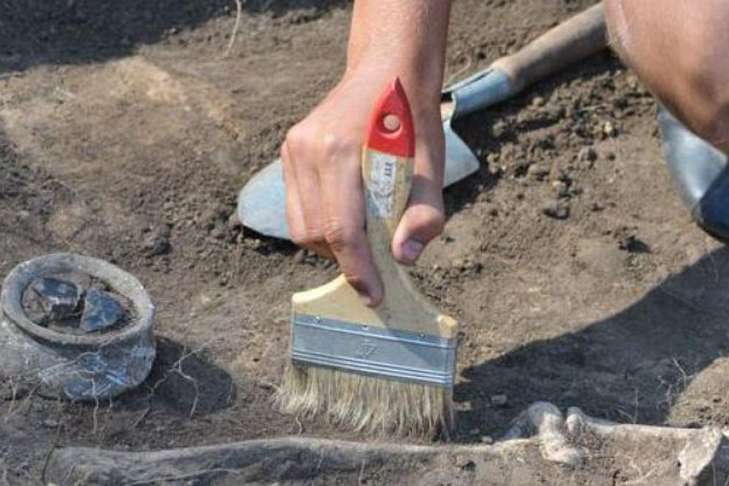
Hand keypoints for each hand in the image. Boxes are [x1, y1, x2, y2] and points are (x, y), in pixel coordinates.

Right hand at [282, 67, 445, 305]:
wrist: (387, 72)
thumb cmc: (413, 121)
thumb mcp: (433, 166)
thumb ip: (424, 214)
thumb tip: (403, 258)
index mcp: (341, 151)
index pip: (341, 229)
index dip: (357, 269)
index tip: (373, 294)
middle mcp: (308, 150)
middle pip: (315, 233)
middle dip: (344, 259)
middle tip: (375, 264)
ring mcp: (293, 149)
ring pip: (300, 224)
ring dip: (330, 244)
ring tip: (362, 238)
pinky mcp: (290, 151)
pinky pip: (297, 206)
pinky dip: (320, 223)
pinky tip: (347, 215)